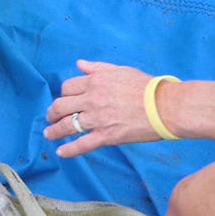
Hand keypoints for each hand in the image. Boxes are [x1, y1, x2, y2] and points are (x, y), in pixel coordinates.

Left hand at [43, 59, 161, 157]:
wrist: (166, 106)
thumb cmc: (147, 87)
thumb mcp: (121, 70)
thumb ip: (98, 68)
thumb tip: (80, 64)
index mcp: (95, 81)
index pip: (68, 88)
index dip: (63, 95)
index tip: (64, 101)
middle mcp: (92, 98)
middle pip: (62, 106)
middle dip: (52, 113)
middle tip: (50, 118)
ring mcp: (98, 118)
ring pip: (67, 125)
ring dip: (54, 131)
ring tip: (49, 134)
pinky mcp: (107, 136)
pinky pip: (82, 144)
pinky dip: (69, 149)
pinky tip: (61, 152)